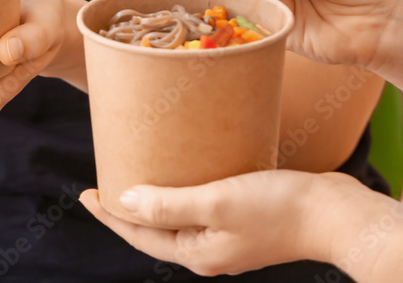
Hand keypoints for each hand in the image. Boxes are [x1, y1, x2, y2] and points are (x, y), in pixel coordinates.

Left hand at [79, 170, 378, 276]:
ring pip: (178, 215)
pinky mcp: (245, 218)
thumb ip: (167, 204)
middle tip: (106, 178)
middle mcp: (208, 249)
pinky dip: (185, 187)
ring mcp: (228, 235)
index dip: (109, 215)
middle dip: (128, 206)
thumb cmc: (277, 209)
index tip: (84, 193)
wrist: (336, 213)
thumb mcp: (214, 203)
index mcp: (196, 252)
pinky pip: (202, 204)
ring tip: (137, 171)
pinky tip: (183, 167)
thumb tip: (124, 201)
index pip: (139, 235)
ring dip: (156, 196)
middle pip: (155, 227)